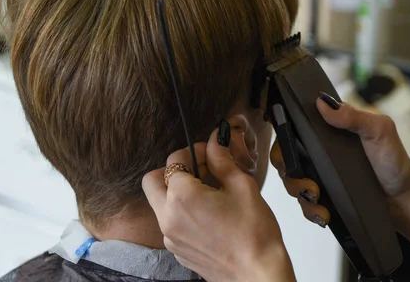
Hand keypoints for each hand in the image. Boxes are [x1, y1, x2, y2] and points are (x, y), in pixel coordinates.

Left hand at [142, 127, 295, 281]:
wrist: (257, 273)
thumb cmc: (254, 232)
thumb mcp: (242, 186)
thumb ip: (222, 160)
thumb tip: (215, 141)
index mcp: (182, 196)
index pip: (174, 160)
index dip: (193, 151)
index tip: (209, 153)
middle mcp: (168, 217)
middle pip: (152, 181)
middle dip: (172, 170)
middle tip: (199, 171)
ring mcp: (170, 237)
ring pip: (159, 204)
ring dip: (176, 193)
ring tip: (208, 194)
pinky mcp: (177, 251)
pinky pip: (170, 223)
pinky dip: (181, 213)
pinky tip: (208, 215)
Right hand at [270, 94, 409, 226]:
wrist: (404, 199)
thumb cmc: (394, 161)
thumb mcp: (379, 131)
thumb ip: (352, 116)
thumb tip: (323, 103)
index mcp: (328, 130)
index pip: (293, 127)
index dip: (282, 136)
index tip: (287, 148)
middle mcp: (318, 151)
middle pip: (284, 156)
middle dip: (287, 170)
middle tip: (307, 180)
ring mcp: (319, 174)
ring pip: (291, 181)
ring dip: (298, 192)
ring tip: (316, 198)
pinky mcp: (323, 196)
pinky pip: (305, 204)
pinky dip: (310, 210)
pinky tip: (323, 214)